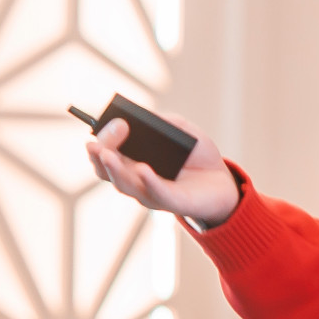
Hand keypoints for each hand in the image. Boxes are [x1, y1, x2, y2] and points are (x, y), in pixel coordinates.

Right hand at [87, 111, 241, 226]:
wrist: (222, 179)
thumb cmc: (196, 154)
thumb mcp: (181, 130)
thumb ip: (162, 121)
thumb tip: (142, 116)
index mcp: (131, 160)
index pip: (105, 152)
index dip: (103, 139)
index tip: (112, 122)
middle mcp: (135, 179)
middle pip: (107, 170)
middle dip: (100, 154)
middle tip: (96, 142)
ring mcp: (151, 193)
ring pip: (125, 185)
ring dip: (114, 170)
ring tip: (107, 155)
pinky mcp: (173, 202)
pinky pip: (158, 193)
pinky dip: (148, 181)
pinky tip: (142, 169)